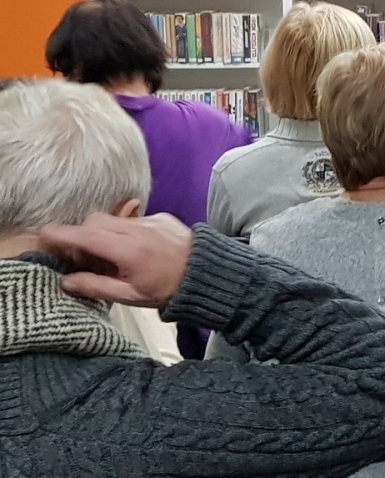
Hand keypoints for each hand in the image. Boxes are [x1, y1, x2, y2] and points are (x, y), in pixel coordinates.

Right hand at [38, 213, 193, 308]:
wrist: (209, 274)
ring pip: (112, 218)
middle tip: (85, 258)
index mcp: (126, 249)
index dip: (60, 236)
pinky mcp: (161, 217)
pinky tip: (136, 250)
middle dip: (82, 235)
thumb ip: (95, 286)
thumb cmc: (168, 289)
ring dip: (103, 233)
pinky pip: (132, 219)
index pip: (82, 234)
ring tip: (112, 257)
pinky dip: (125, 231)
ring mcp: (150, 219)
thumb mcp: (130, 295)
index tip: (47, 240)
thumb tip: (66, 281)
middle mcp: (136, 229)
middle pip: (93, 221)